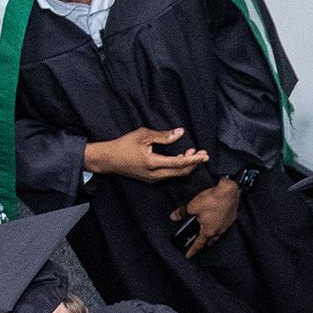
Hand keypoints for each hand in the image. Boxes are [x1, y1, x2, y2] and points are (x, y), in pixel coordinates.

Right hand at [84, 127, 206, 182]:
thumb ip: (162, 136)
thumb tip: (180, 133)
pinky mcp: (150, 179)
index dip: (193, 159)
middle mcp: (154, 175)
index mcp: (153, 163)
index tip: (204, 155)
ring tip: (193, 152)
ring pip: (175, 174)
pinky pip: (169, 174)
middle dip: (193, 163)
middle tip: (203, 154)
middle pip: (181, 172)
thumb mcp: (143, 135)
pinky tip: (181, 157)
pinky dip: (177, 167)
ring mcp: (152, 179)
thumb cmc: (124, 144)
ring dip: (186, 165)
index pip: (179, 163)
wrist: (108, 159)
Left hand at [169, 179, 239, 258]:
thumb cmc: (212, 200)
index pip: (198, 245)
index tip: (188, 256)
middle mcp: (219, 231)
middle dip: (204, 243)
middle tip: (198, 243)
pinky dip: (219, 226)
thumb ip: (182, 213)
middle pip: (210, 242)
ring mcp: (226, 225)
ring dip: (212, 235)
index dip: (192, 251)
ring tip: (207, 232)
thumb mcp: (192, 206)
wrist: (229, 191)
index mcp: (208, 231)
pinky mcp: (232, 218)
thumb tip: (174, 216)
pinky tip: (216, 220)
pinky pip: (224, 226)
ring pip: (218, 235)